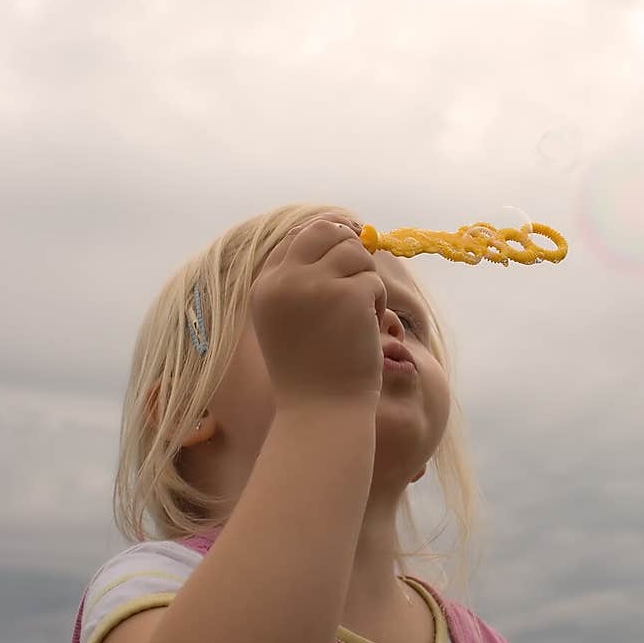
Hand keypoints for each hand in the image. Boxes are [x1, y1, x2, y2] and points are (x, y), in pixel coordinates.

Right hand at [251, 217, 387, 407]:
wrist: (322, 411)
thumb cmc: (312, 373)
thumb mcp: (290, 322)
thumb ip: (301, 282)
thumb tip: (341, 235)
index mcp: (265, 287)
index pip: (296, 237)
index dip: (326, 239)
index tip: (345, 254)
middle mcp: (284, 280)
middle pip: (324, 231)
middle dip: (348, 250)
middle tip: (359, 280)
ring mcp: (315, 285)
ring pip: (354, 252)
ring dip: (365, 280)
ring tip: (359, 315)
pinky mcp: (348, 295)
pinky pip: (373, 280)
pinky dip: (378, 302)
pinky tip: (366, 329)